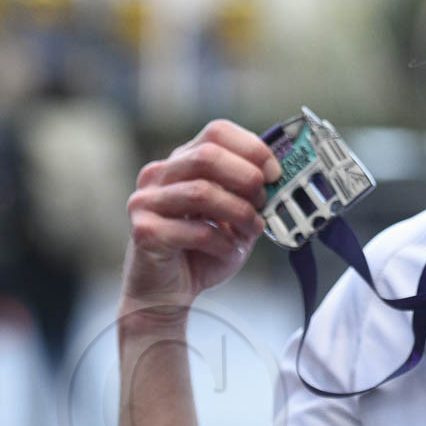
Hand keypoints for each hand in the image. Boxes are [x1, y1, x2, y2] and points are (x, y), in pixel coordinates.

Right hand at [121, 119, 282, 312]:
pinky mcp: (144, 231)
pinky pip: (194, 230)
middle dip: (246, 177)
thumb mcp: (234, 217)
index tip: (274, 171)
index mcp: (181, 162)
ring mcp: (146, 201)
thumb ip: (250, 195)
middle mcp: (159, 175)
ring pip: (202, 192)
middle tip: (264, 199)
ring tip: (252, 230)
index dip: (252, 147)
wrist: (166, 294)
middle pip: (207, 155)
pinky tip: (229, 251)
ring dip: (239, 213)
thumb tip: (280, 178)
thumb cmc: (200, 252)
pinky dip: (222, 242)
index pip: (216, 132)